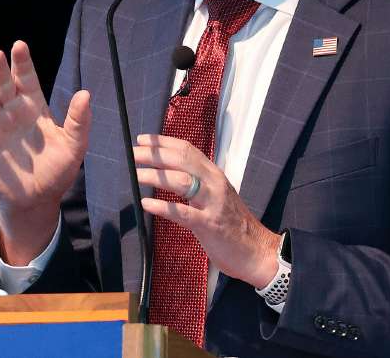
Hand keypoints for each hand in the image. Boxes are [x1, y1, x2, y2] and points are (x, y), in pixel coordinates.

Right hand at [0, 40, 90, 263]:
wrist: (38, 200)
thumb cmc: (58, 171)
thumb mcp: (74, 146)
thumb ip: (79, 122)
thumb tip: (85, 94)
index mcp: (34, 108)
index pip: (27, 80)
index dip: (22, 63)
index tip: (19, 45)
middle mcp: (13, 113)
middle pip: (4, 85)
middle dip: (0, 69)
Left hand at [133, 133, 281, 288]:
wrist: (256, 250)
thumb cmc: (232, 224)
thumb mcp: (216, 195)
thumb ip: (197, 182)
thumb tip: (169, 173)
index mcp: (214, 174)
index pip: (187, 149)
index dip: (163, 142)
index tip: (143, 139)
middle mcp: (214, 183)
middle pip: (181, 159)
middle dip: (154, 154)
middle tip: (133, 153)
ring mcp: (213, 203)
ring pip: (181, 181)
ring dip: (156, 175)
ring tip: (137, 174)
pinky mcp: (209, 224)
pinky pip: (183, 213)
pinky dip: (163, 206)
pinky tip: (147, 203)